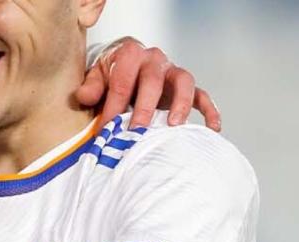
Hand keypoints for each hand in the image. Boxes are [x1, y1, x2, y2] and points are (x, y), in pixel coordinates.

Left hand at [76, 37, 221, 131]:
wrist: (125, 64)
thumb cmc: (110, 73)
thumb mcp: (96, 75)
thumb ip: (90, 86)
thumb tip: (85, 97)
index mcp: (130, 54)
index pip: (122, 81)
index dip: (113, 106)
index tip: (106, 129)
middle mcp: (154, 59)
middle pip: (152, 81)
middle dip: (144, 107)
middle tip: (137, 130)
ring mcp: (172, 72)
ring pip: (183, 83)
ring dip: (180, 103)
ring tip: (174, 125)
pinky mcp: (184, 86)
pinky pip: (202, 95)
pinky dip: (209, 110)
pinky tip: (212, 127)